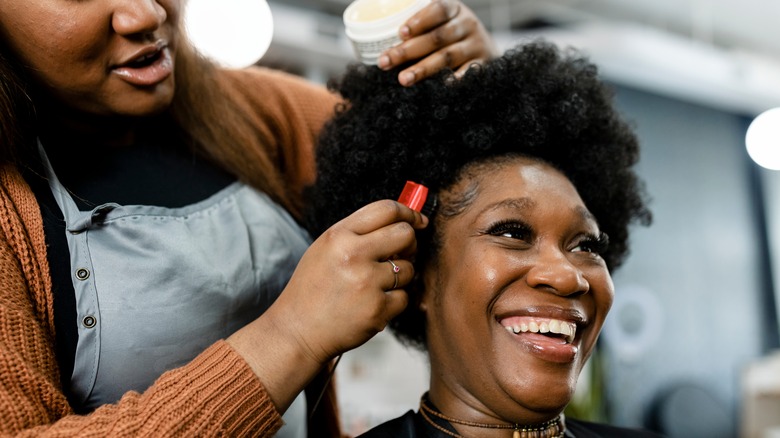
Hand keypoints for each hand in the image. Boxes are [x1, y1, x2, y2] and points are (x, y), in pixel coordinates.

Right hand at [279, 199, 426, 363]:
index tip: (417, 221)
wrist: (296, 330)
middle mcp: (353, 255)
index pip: (386, 209)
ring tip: (374, 286)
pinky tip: (371, 304)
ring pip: (409, 269)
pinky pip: (404, 297)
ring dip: (399, 277)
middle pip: (405, 234)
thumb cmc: (314, 288)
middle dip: (410, 244)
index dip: (408, 213)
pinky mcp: (377, 310)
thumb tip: (404, 222)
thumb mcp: (326, 249)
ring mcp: (366, 283)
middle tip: (400, 254)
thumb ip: (359, 233)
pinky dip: (393, 302)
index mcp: (338, 235)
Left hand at [377, 0, 498, 85]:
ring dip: (423, 69)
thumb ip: (420, 28)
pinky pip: (466, 73)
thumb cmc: (452, 36)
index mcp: (454, 9)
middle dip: (408, 51)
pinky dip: (452, 80)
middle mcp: (468, 24)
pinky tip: (438, 86)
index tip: (400, 33)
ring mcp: (476, 45)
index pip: (438, 9)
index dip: (419, 20)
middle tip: (385, 62)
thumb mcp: (441, 22)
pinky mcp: (483, 65)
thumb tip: (384, 46)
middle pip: (436, 37)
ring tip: (403, 79)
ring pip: (447, 57)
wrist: (487, 51)